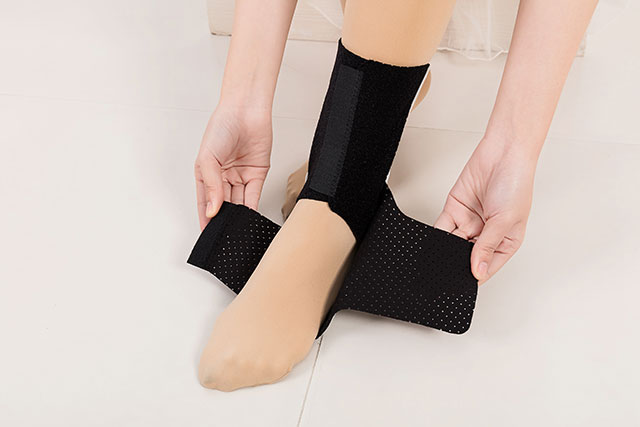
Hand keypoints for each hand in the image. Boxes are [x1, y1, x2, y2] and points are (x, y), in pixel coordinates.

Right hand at [195, 106, 271, 229]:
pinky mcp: (257, 174)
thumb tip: (212, 210)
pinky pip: (254, 195)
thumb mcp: (208, 158)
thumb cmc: (222, 126)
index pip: (205, 202)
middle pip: (223, 204)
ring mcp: (241, 176)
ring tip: (236, 229)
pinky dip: (252, 208)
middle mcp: (223, 177)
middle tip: (224, 234)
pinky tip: (249, 219)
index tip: (207, 234)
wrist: (246, 110)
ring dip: (238, 216)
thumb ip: (212, 186)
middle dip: (223, 219)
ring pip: (239, 202)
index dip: (206, 218)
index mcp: (207, 173)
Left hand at [434, 137, 536, 283]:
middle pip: (467, 257)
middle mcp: (486, 234)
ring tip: (439, 260)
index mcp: (505, 241)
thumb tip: (478, 271)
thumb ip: (487, 246)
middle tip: (445, 274)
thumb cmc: (516, 182)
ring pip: (452, 244)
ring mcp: (470, 222)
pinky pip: (442, 228)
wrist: (504, 152)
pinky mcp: (455, 209)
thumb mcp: (505, 220)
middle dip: (457, 264)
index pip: (487, 266)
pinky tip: (434, 245)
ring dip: (445, 251)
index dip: (474, 276)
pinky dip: (437, 237)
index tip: (461, 286)